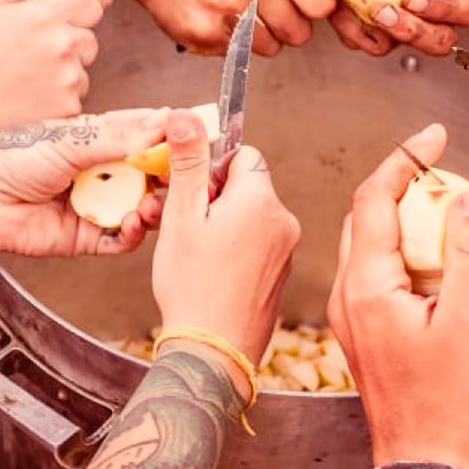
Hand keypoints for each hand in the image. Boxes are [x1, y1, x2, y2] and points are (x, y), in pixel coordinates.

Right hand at [0, 0, 103, 130]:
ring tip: (33, 72)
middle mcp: (63, 44)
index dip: (75, 10)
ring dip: (68, 66)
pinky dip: (63, 92)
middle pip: (90, 35)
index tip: (56, 20)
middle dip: (71, 38)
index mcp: (46, 16)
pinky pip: (79, 90)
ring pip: (84, 63)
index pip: (90, 3)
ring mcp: (69, 76)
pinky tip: (35, 91)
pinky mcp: (71, 104)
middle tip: (37, 50)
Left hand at [0, 110, 169, 257]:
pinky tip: (132, 223)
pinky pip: (120, 239)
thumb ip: (118, 136)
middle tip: (186, 175)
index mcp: (99, 141)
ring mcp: (97, 204)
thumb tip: (163, 121)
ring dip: (152, 207)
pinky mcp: (88, 235)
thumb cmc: (14, 157)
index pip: (145, 135)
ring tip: (151, 204)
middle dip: (168, 176)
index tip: (195, 134)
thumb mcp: (71, 140)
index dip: (170, 136)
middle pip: (150, 175)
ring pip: (141, 208)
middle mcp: (103, 172)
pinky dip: (131, 234)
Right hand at [126, 0, 336, 56]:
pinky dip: (235, 45)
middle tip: (265, 1)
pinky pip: (241, 57)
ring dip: (263, 36)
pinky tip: (221, 19)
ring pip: (272, 48)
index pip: (324, 2)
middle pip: (301, 32)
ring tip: (243, 10)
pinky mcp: (202, 32)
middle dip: (289, 22)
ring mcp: (223, 4)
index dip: (313, 2)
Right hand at [149, 110, 299, 364]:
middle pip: (246, 185)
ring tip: (195, 252)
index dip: (212, 169)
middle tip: (185, 225)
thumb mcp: (182, 215)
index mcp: (261, 200)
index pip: (242, 155)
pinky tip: (211, 272)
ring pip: (250, 215)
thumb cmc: (193, 286)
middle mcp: (283, 221)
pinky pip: (257, 243)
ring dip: (223, 223)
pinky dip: (235, 248)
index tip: (191, 194)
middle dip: (215, 197)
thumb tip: (186, 115)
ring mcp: (286, 250)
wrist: (213, 352)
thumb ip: (189, 162)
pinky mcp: (281, 273)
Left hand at [310, 0, 468, 57]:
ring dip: (381, 35)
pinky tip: (339, 9)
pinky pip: (362, 41)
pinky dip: (351, 30)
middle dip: (414, 33)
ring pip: (399, 48)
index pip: (467, 11)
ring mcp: (399, 21)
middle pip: (439, 41)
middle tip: (384, 11)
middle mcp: (430, 11)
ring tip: (362, 11)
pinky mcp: (365, 25)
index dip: (447, 10)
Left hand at [327, 124, 468, 468]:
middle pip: (371, 217)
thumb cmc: (447, 408)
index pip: (375, 197)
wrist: (430, 466)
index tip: (432, 135)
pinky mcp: (371, 334)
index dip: (405, 158)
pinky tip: (450, 266)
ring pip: (378, 246)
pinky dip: (415, 256)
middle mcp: (351, 296)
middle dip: (408, 186)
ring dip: (412, 222)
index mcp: (366, 285)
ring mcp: (358, 316)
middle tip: (449, 173)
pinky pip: (386, 276)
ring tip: (456, 215)